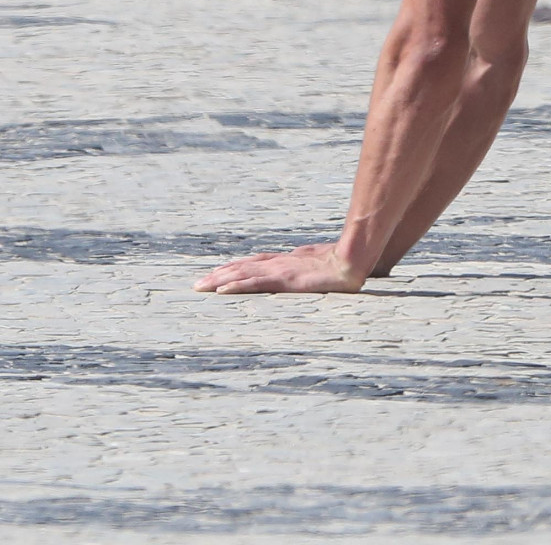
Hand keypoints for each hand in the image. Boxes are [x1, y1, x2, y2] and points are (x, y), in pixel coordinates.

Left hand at [193, 241, 365, 294]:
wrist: (353, 260)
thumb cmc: (342, 264)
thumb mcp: (320, 265)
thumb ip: (308, 266)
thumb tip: (305, 269)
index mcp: (287, 261)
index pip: (254, 263)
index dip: (234, 267)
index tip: (217, 273)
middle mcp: (279, 263)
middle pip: (242, 267)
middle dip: (218, 275)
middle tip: (197, 284)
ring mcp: (280, 270)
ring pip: (242, 274)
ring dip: (219, 280)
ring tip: (200, 287)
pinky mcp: (283, 279)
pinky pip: (254, 283)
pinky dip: (236, 285)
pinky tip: (221, 290)